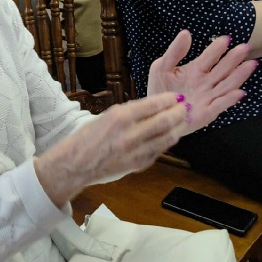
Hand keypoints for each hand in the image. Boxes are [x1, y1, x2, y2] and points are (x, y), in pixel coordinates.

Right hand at [35, 93, 187, 206]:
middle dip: (179, 113)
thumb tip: (152, 106)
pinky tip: (169, 136)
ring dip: (178, 128)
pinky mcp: (138, 165)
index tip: (176, 96)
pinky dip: (166, 142)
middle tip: (185, 107)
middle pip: (165, 122)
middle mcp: (130, 135)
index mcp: (120, 118)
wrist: (76, 164)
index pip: (153, 105)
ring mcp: (136, 152)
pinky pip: (159, 151)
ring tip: (182, 121)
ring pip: (167, 138)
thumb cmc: (87, 138)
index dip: (169, 100)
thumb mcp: (106, 116)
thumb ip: (130, 112)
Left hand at [146, 30, 255, 133]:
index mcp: (196, 70)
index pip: (210, 57)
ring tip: (251, 64)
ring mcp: (208, 98)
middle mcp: (206, 83)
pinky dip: (229, 100)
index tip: (226, 38)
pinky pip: (220, 105)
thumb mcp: (161, 67)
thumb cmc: (160, 90)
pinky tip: (239, 92)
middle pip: (223, 69)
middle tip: (245, 47)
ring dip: (239, 76)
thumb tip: (186, 33)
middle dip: (234, 59)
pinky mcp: (207, 113)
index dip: (217, 48)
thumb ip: (174, 51)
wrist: (156, 113)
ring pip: (227, 85)